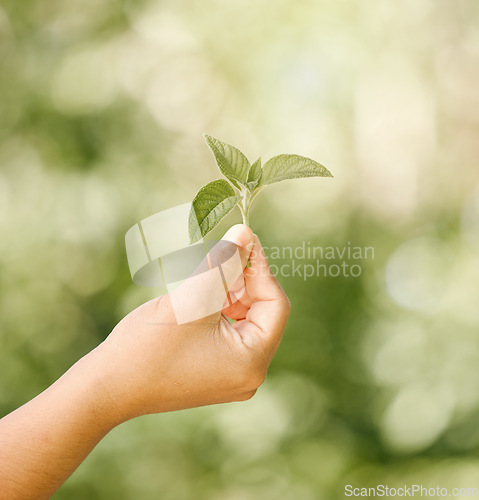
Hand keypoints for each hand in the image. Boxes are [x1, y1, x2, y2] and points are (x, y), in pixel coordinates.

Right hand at [98, 224, 290, 420]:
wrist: (107, 387)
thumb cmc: (147, 346)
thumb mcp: (192, 298)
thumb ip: (223, 263)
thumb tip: (246, 233)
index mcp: (253, 362)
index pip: (275, 305)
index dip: (260, 268)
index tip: (244, 240)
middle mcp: (250, 375)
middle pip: (263, 313)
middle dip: (244, 280)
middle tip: (225, 253)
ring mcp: (233, 377)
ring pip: (246, 320)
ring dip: (231, 292)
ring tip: (208, 274)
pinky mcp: (216, 373)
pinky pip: (230, 333)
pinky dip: (221, 309)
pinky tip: (202, 295)